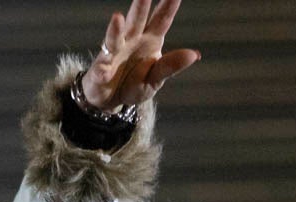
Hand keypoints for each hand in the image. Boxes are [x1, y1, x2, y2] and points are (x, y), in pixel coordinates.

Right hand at [81, 0, 200, 111]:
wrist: (110, 99)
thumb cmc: (134, 83)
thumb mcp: (156, 78)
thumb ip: (171, 66)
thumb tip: (195, 55)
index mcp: (150, 40)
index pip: (162, 19)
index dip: (169, 5)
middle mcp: (131, 41)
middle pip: (137, 21)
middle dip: (140, 6)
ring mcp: (114, 54)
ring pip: (115, 38)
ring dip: (116, 29)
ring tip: (118, 18)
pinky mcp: (100, 71)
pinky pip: (101, 69)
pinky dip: (102, 69)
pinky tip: (104, 71)